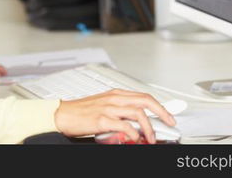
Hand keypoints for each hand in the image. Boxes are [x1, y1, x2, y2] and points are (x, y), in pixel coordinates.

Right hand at [53, 89, 175, 143]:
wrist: (62, 114)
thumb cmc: (81, 111)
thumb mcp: (104, 105)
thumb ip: (120, 110)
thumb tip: (136, 121)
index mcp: (116, 94)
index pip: (143, 95)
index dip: (159, 105)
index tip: (168, 114)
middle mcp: (114, 98)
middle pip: (145, 100)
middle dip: (162, 112)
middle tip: (170, 123)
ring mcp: (108, 108)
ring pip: (138, 113)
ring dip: (149, 127)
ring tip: (151, 138)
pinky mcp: (102, 120)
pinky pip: (124, 126)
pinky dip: (133, 133)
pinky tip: (134, 138)